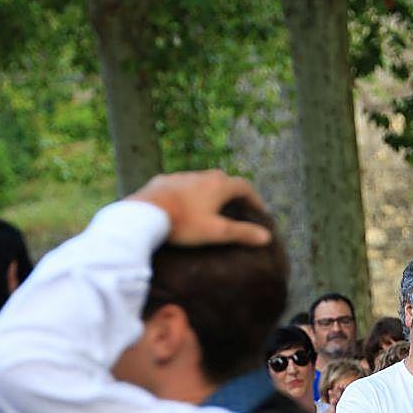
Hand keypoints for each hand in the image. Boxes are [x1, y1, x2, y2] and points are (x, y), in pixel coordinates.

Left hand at [127, 171, 273, 247]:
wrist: (145, 213)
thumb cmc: (184, 223)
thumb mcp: (216, 232)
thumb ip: (242, 233)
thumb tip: (266, 237)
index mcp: (218, 185)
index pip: (244, 186)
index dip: (255, 198)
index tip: (259, 211)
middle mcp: (202, 175)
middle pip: (223, 179)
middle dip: (232, 192)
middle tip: (236, 207)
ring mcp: (181, 176)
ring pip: (201, 180)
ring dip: (209, 191)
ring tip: (209, 206)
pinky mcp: (163, 181)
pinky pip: (181, 185)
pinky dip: (188, 193)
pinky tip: (183, 204)